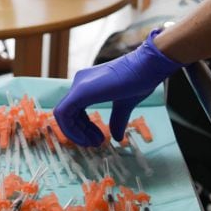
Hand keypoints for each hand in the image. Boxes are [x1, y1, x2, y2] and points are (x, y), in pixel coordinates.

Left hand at [54, 30, 183, 146]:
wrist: (147, 67)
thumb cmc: (139, 80)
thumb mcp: (124, 104)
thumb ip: (117, 119)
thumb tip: (117, 138)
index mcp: (88, 85)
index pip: (75, 110)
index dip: (82, 128)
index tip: (98, 138)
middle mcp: (80, 83)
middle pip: (68, 114)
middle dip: (79, 133)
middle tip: (96, 143)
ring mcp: (79, 85)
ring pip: (62, 115)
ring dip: (76, 133)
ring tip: (95, 142)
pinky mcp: (81, 91)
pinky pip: (64, 113)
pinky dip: (71, 129)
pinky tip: (88, 138)